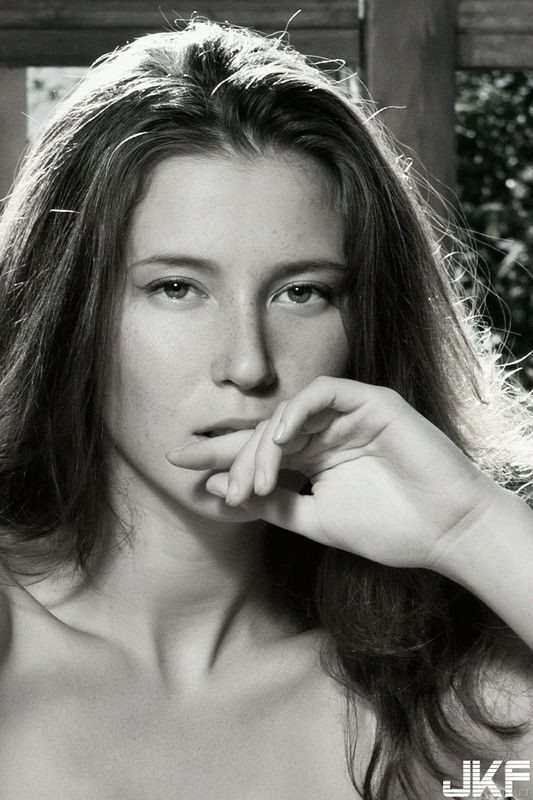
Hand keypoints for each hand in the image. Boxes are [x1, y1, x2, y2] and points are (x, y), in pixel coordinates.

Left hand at [166, 377, 502, 570]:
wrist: (445, 531)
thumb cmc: (389, 528)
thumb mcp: (316, 520)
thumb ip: (275, 504)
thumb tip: (223, 493)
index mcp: (314, 458)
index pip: (259, 452)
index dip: (220, 457)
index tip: (179, 467)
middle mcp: (325, 433)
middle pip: (264, 433)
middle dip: (230, 454)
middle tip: (208, 480)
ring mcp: (347, 415)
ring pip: (286, 415)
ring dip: (262, 447)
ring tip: (250, 483)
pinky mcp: (370, 401)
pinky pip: (323, 394)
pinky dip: (296, 412)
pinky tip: (279, 440)